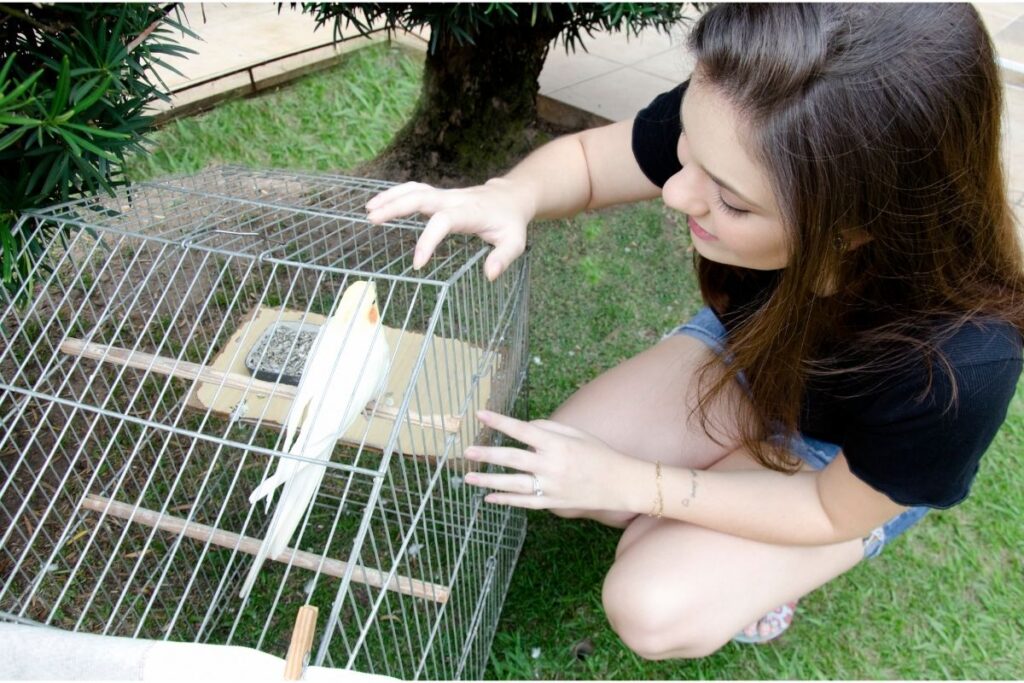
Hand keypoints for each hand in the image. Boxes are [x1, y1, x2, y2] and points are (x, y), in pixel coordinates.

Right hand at [364, 179, 532, 280]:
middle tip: (373, 219)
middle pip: (422, 197)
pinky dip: (395, 194)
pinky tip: (379, 203)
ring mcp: (445, 195)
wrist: (511, 198)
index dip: (428, 240)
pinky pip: (414, 190)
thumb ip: (503, 258)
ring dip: (391, 197)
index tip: (417, 264)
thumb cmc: (510, 223)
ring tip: (369, 210)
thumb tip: (490, 274)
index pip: (444, 222)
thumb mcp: (515, 242)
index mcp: (470, 213)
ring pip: (415, 190)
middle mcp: (454, 200)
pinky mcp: (439, 195)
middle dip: (396, 206)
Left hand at [463, 409, 640, 511]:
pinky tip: (488, 497)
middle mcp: (551, 465)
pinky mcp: (552, 503)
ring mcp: (551, 487)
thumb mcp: (576, 434)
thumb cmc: (599, 453)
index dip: (500, 421)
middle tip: (466, 451)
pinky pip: (524, 502)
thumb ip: (548, 428)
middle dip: (487, 454)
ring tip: (468, 477)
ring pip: (513, 485)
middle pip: (512, 458)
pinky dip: (505, 500)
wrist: (620, 483)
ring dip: (488, 480)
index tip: (480, 413)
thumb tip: (524, 428)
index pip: (522, 430)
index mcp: (557, 444)